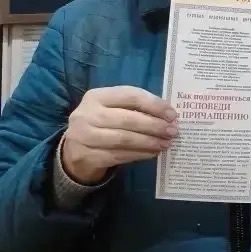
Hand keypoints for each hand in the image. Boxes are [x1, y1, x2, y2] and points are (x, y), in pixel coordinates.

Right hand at [62, 86, 176, 184]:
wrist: (75, 148)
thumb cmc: (103, 123)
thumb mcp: (115, 108)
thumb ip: (138, 108)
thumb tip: (169, 117)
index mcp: (96, 96)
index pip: (131, 96)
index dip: (154, 105)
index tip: (173, 115)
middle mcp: (86, 114)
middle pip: (128, 119)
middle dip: (154, 126)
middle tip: (173, 132)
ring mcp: (83, 136)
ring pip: (123, 139)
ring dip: (149, 142)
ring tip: (166, 144)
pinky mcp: (86, 156)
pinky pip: (118, 155)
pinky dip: (139, 154)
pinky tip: (153, 153)